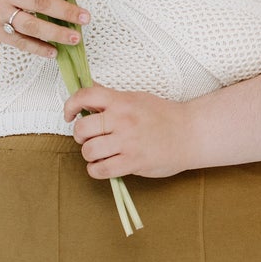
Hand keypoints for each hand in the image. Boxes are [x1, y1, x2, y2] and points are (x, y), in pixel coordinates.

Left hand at [63, 82, 192, 178]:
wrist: (191, 133)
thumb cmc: (165, 116)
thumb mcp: (137, 99)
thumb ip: (112, 98)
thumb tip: (89, 92)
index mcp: (122, 101)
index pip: (85, 96)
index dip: (70, 106)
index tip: (69, 115)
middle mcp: (122, 120)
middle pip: (82, 129)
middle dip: (81, 136)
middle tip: (89, 138)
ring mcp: (127, 142)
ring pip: (88, 151)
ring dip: (90, 154)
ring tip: (100, 153)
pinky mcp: (133, 162)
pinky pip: (100, 169)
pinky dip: (96, 170)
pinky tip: (103, 166)